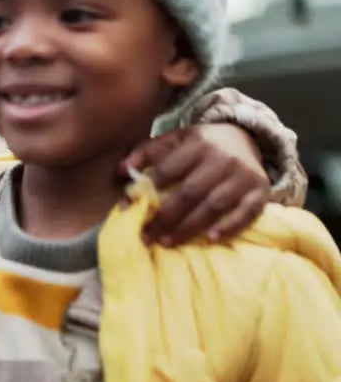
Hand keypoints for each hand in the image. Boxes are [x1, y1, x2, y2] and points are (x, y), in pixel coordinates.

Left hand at [122, 123, 269, 245]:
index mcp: (198, 144)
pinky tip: (210, 239)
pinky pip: (247, 213)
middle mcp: (223, 159)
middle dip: (165, 216)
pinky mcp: (261, 192)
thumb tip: (121, 171)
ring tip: (167, 242)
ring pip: (214, 205)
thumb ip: (147, 152)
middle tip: (146, 235)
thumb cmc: (201, 145)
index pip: (169, 169)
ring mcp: (244, 176)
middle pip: (190, 192)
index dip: (147, 190)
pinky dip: (230, 227)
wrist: (245, 139)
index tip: (127, 209)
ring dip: (189, 227)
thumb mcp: (175, 140)